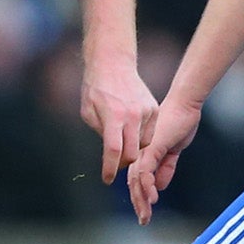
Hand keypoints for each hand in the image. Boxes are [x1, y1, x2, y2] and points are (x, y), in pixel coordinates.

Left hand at [80, 57, 158, 185]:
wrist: (113, 64)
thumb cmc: (96, 89)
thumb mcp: (88, 113)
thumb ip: (100, 134)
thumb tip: (110, 153)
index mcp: (113, 116)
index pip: (113, 151)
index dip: (110, 169)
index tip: (107, 179)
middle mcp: (132, 115)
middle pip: (132, 153)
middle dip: (122, 163)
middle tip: (114, 163)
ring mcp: (146, 112)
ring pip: (143, 146)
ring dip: (132, 150)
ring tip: (122, 143)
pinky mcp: (154, 109)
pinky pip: (150, 134)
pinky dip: (141, 138)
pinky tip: (131, 132)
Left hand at [127, 98, 201, 224]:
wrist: (185, 104)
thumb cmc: (180, 122)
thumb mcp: (173, 150)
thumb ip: (166, 167)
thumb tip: (159, 187)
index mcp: (144, 152)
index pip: (137, 178)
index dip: (140, 196)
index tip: (144, 212)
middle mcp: (140, 152)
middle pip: (134, 182)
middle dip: (139, 204)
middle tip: (143, 221)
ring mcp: (144, 149)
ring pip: (137, 180)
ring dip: (141, 200)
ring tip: (146, 216)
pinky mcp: (151, 147)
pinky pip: (146, 170)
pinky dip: (147, 186)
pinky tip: (152, 198)